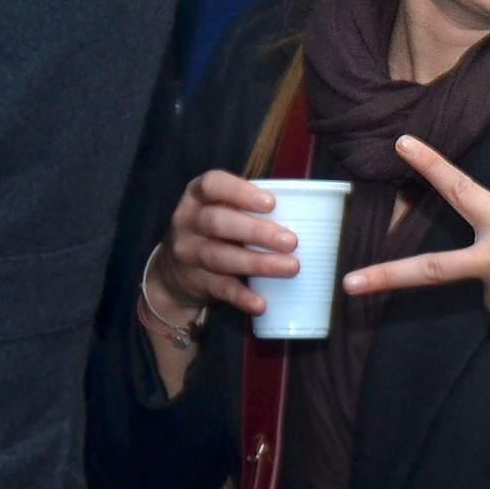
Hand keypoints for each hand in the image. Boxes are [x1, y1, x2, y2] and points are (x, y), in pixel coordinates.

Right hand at [153, 169, 302, 323]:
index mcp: (198, 197)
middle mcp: (188, 222)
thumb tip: (316, 209)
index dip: (240, 192)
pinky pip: (219, 289)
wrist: (173, 273)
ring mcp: (188, 253)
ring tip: (291, 267)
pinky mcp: (194, 282)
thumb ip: (252, 206)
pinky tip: (261, 304)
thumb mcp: (223, 210)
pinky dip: (241, 297)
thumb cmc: (216, 232)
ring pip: (220, 257)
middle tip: (292, 241)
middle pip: (218, 223)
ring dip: (257, 263)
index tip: (271, 203)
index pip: (211, 185)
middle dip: (256, 231)